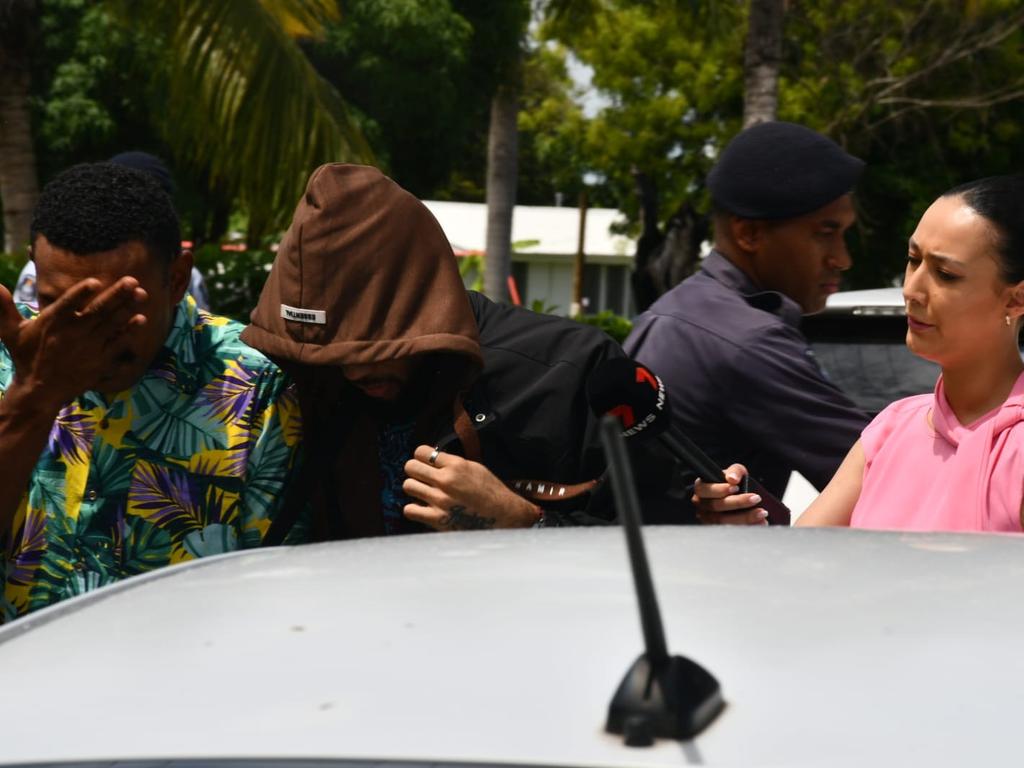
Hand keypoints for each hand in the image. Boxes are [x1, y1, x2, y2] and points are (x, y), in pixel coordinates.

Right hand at [0, 277, 146, 408]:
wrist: (40, 391)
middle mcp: (72, 335)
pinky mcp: (99, 361)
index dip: (80, 294)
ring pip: (111, 325)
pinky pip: (117, 344)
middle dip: (116, 295)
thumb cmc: (27, 356)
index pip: (67, 306)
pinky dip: (129, 332)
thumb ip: (4, 309)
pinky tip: (141, 319)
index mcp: (52, 324)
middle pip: (97, 312)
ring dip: (127, 308)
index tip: (94, 282)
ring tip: (142, 293)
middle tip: (133, 280)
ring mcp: (88, 348)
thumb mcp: (11, 332)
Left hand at [403, 445, 540, 530]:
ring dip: (414, 489)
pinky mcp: (437, 519)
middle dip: (415, 471)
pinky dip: (414, 509)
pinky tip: (424, 509)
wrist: (504, 516)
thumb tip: (433, 460)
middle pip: (410, 467)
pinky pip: (409, 510)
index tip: (426, 462)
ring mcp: (439, 500)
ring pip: (408, 486)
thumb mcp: (475, 468)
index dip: (421, 456)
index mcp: (456, 465)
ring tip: (424, 493)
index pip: (421, 452)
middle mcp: (445, 480)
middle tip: (423, 477)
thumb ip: (453, 463)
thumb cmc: (492, 491)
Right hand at [692, 463, 768, 525]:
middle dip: (737, 502)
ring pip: (724, 521)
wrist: (737, 497)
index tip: (736, 487)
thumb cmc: (732, 483)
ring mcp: (709, 520)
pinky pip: (732, 531)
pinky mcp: (719, 530)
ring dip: (745, 517)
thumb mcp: (735, 472)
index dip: (719, 490)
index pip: (704, 490)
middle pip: (716, 506)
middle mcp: (702, 506)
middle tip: (755, 498)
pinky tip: (761, 522)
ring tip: (761, 512)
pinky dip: (748, 526)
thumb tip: (732, 479)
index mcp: (701, 489)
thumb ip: (734, 471)